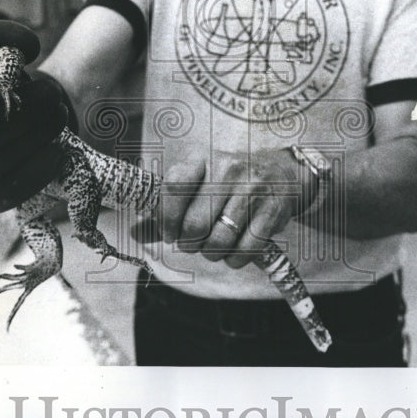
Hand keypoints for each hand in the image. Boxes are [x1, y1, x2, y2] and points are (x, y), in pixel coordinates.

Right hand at [0, 21, 71, 212]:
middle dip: (10, 120)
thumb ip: (6, 37)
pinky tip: (58, 150)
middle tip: (49, 96)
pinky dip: (35, 172)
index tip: (11, 87)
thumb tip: (26, 48)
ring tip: (57, 114)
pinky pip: (3, 195)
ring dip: (28, 141)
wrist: (22, 103)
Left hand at [145, 148, 311, 268]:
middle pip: (194, 224)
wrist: (281, 173)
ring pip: (219, 241)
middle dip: (189, 244)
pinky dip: (235, 259)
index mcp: (202, 158)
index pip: (173, 186)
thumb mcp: (198, 183)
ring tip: (215, 245)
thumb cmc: (227, 183)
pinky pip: (245, 251)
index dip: (165, 218)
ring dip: (212, 253)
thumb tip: (135, 233)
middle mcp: (228, 168)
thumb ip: (167, 208)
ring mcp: (253, 188)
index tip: (169, 233)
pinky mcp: (274, 210)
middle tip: (194, 242)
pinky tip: (235, 249)